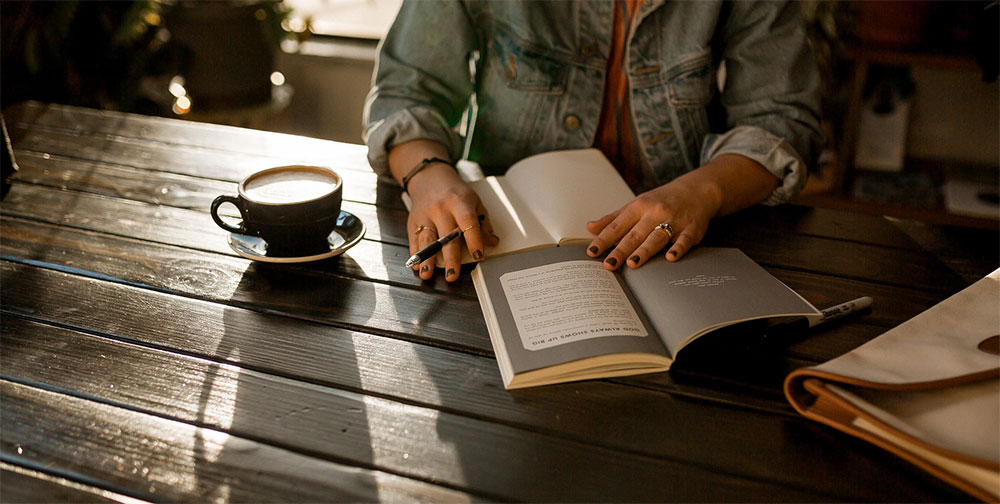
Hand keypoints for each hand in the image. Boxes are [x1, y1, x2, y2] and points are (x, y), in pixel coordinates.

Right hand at [405, 163, 498, 281]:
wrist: (430, 178)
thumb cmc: (454, 192)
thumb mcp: (474, 201)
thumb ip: (482, 222)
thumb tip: (491, 242)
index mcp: (459, 202)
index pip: (468, 222)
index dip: (474, 240)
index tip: (479, 255)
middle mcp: (440, 209)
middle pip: (446, 236)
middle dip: (450, 258)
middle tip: (453, 275)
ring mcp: (425, 215)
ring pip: (426, 240)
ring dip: (427, 259)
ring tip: (428, 274)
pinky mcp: (413, 221)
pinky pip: (413, 240)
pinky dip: (415, 254)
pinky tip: (417, 266)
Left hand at [585, 154, 778, 269]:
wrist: (697, 191)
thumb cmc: (661, 200)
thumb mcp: (636, 204)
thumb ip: (614, 218)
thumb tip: (590, 227)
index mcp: (639, 207)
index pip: (618, 225)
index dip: (604, 239)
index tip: (592, 252)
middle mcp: (655, 213)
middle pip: (635, 234)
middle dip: (621, 250)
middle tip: (608, 265)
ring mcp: (674, 220)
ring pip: (657, 237)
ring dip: (645, 250)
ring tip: (632, 264)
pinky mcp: (692, 229)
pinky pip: (685, 240)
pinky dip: (678, 248)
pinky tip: (671, 257)